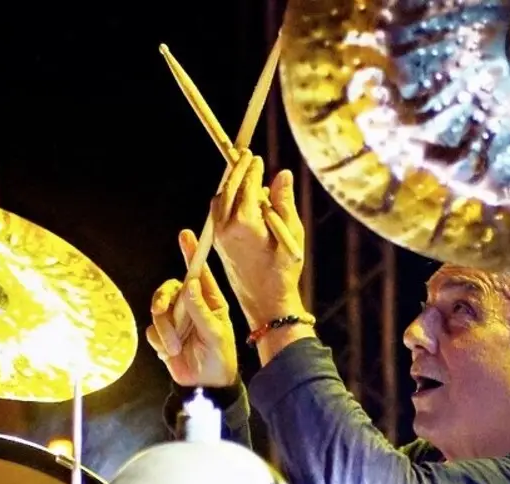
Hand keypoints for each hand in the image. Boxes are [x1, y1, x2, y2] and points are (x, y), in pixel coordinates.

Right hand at [145, 230, 237, 386]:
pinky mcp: (162, 335)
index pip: (198, 272)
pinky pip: (152, 330)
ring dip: (165, 331)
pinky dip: (160, 342)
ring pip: (156, 310)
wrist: (206, 384)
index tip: (186, 235)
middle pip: (167, 288)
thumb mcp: (216, 335)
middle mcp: (189, 305)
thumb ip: (200, 311)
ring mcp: (174, 320)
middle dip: (162, 299)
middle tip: (161, 311)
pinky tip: (172, 353)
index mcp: (208, 300)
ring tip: (176, 348)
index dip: (191, 252)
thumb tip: (189, 285)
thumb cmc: (220, 357)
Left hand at [212, 149, 306, 328]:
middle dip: (237, 171)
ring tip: (244, 173)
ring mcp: (219, 237)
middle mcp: (226, 228)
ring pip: (220, 201)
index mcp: (244, 223)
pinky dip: (227, 200)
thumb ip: (284, 202)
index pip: (245, 185)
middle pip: (228, 189)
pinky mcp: (218, 244)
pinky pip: (218, 214)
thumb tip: (281, 173)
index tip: (256, 157)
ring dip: (230, 185)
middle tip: (246, 155)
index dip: (251, 169)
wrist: (266, 302)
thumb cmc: (283, 270)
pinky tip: (241, 197)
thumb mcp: (291, 234)